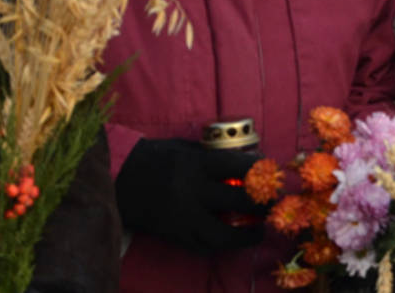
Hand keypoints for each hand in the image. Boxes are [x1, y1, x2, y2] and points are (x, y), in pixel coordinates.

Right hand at [115, 138, 266, 252]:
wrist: (117, 178)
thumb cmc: (156, 157)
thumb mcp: (186, 148)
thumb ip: (216, 156)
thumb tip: (251, 159)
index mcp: (194, 165)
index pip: (237, 167)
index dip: (261, 170)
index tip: (273, 172)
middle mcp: (189, 192)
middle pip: (237, 201)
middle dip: (262, 204)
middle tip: (276, 203)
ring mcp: (181, 218)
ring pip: (222, 235)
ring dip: (246, 235)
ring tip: (260, 229)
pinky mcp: (173, 235)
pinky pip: (203, 245)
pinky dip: (222, 244)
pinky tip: (234, 238)